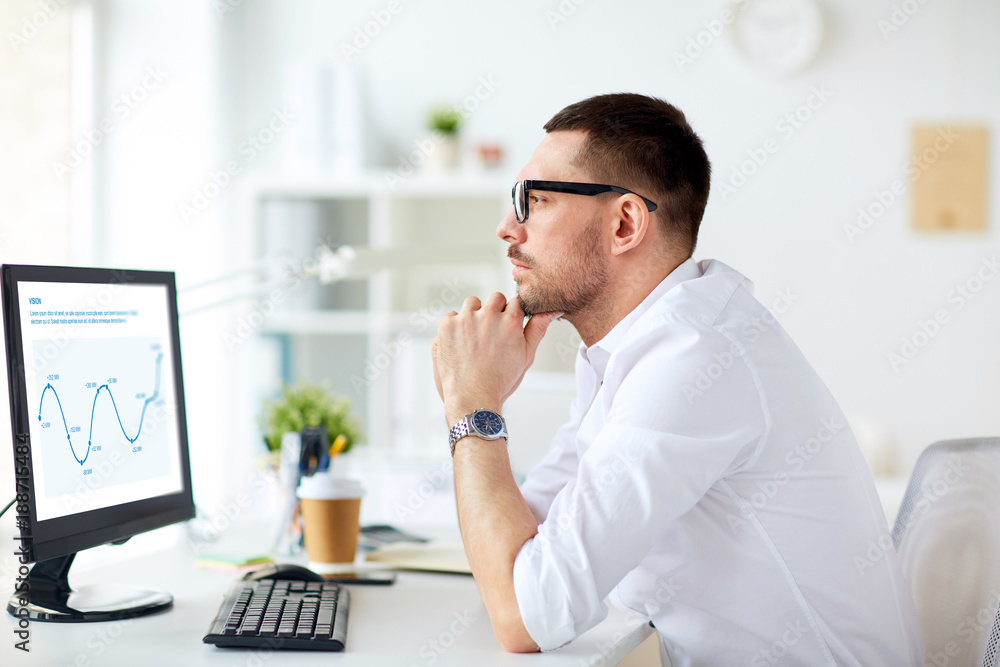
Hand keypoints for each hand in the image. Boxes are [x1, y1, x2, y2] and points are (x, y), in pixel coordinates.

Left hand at [432, 293, 560, 422]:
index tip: (508, 325)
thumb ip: (538, 328)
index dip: (512, 314)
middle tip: (491, 334)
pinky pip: (452, 315)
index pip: (516, 301)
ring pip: (473, 303)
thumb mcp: (526, 355)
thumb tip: (551, 310)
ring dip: (474, 314)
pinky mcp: (447, 325)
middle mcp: (488, 315)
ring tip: (475, 338)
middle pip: (495, 298)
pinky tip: (460, 343)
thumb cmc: (501, 380)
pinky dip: (455, 326)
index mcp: (510, 321)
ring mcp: (466, 319)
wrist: (472, 397)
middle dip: (495, 311)